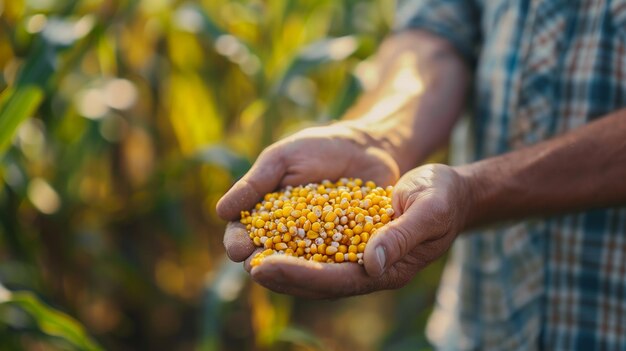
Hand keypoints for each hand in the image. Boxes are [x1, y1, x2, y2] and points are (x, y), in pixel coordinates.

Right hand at [216, 123, 399, 264]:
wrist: (368, 147)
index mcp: (266, 216)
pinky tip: (327, 270)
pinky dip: (329, 267)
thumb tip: (220, 211)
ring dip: (293, 274)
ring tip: (289, 272)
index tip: (238, 248)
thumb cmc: (318, 149)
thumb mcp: (282, 159)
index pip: (243, 235)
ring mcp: (319, 247)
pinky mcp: (349, 250)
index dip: (238, 243)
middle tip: (259, 269)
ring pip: (301, 268)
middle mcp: (289, 237)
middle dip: (262, 265)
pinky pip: (336, 264)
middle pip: (268, 258)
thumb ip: (254, 184)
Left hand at [220, 161, 472, 298]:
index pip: (337, 279)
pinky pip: (320, 246)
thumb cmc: (443, 197)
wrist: (449, 189)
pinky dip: (295, 244)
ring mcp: (362, 256)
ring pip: (315, 266)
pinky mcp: (355, 239)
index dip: (299, 275)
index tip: (264, 266)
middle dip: (283, 274)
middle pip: (319, 280)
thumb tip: (371, 263)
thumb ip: (402, 237)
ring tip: (250, 256)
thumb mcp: (430, 210)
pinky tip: (272, 236)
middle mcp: (371, 269)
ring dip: (283, 263)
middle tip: (247, 265)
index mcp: (389, 269)